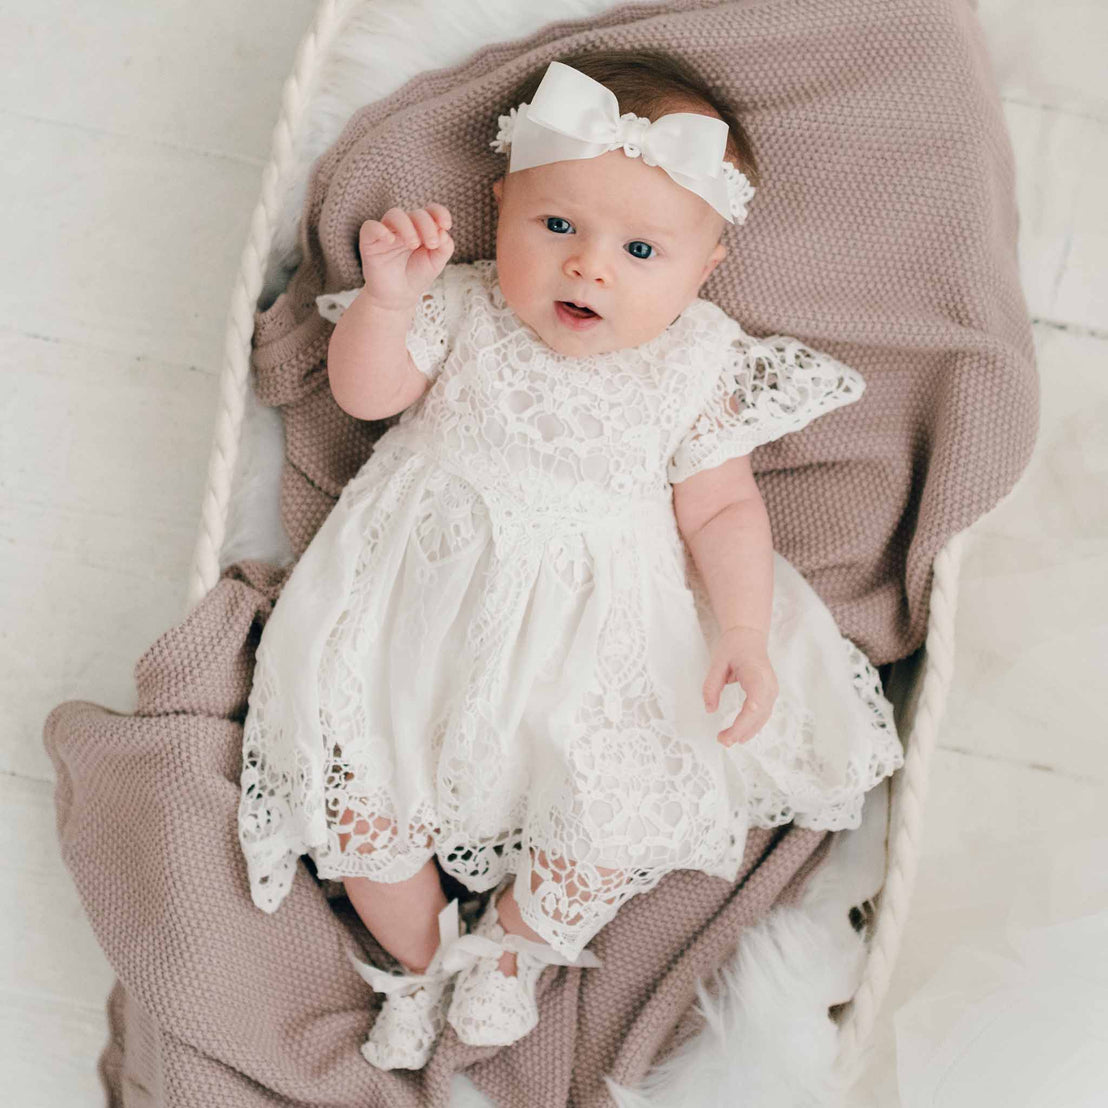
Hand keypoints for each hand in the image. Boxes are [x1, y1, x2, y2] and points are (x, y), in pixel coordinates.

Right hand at [357, 203, 454, 311]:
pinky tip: (391, 240)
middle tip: (432, 244)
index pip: (430, 211)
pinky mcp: (369, 242)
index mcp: (421, 228)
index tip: (446, 225)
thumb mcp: (436, 262)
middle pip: (415, 213)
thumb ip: (445, 246)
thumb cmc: (417, 276)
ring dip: (407, 226)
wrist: (398, 297)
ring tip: (414, 244)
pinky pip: (370, 227)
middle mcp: (404, 227)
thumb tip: (443, 231)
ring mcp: (386, 232)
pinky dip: (380, 230)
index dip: (439, 212)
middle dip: (426, 225)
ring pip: (394, 215)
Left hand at [702, 625, 777, 746]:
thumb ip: (712, 686)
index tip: (727, 736)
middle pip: (759, 716)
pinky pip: (763, 713)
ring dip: (747, 731)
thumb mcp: (717, 663)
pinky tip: (740, 733)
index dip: (741, 725)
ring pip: (763, 717)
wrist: (749, 635)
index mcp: (758, 677)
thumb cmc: (734, 646)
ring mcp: (772, 690)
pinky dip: (752, 725)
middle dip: (741, 732)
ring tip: (727, 740)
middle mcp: (769, 686)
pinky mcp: (769, 693)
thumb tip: (709, 709)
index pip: (754, 707)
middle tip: (722, 741)